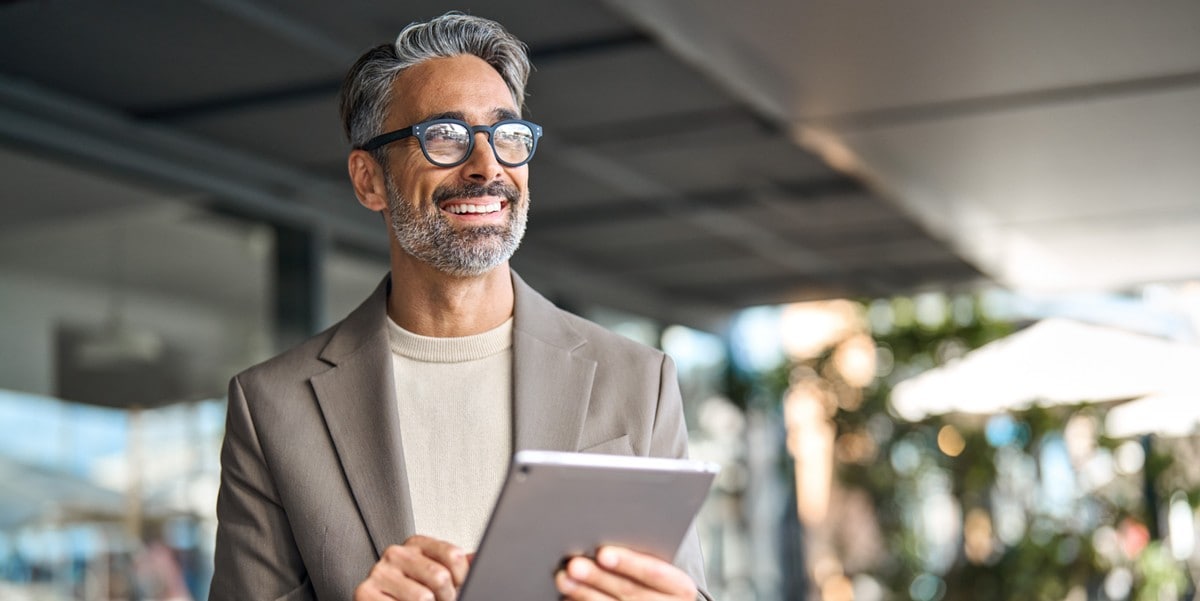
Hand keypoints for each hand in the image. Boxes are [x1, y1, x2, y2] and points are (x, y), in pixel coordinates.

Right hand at [353, 535, 469, 600]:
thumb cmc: (410, 597)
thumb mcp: (435, 578)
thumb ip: (458, 567)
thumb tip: (481, 556)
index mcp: (416, 544)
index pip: (453, 555)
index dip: (462, 579)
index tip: (458, 587)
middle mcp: (396, 553)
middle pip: (439, 576)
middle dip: (447, 598)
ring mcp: (379, 572)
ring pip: (422, 597)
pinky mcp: (364, 592)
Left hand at [556, 546, 697, 600]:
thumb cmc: (660, 582)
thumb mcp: (665, 571)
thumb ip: (645, 554)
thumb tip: (605, 541)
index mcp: (680, 587)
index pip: (655, 572)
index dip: (629, 563)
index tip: (603, 553)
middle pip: (630, 592)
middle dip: (598, 578)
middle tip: (574, 565)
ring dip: (585, 594)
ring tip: (564, 579)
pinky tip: (570, 598)